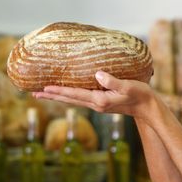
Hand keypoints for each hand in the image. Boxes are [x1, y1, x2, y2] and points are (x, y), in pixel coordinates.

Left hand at [32, 71, 155, 119]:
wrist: (147, 107)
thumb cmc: (140, 94)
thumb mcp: (128, 86)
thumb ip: (113, 81)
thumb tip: (98, 74)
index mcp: (99, 100)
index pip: (74, 94)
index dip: (59, 90)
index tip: (44, 87)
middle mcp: (95, 104)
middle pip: (68, 99)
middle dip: (51, 95)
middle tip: (33, 93)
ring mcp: (97, 104)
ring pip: (72, 100)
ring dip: (57, 96)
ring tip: (43, 93)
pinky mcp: (100, 102)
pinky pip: (79, 98)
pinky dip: (67, 95)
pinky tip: (64, 92)